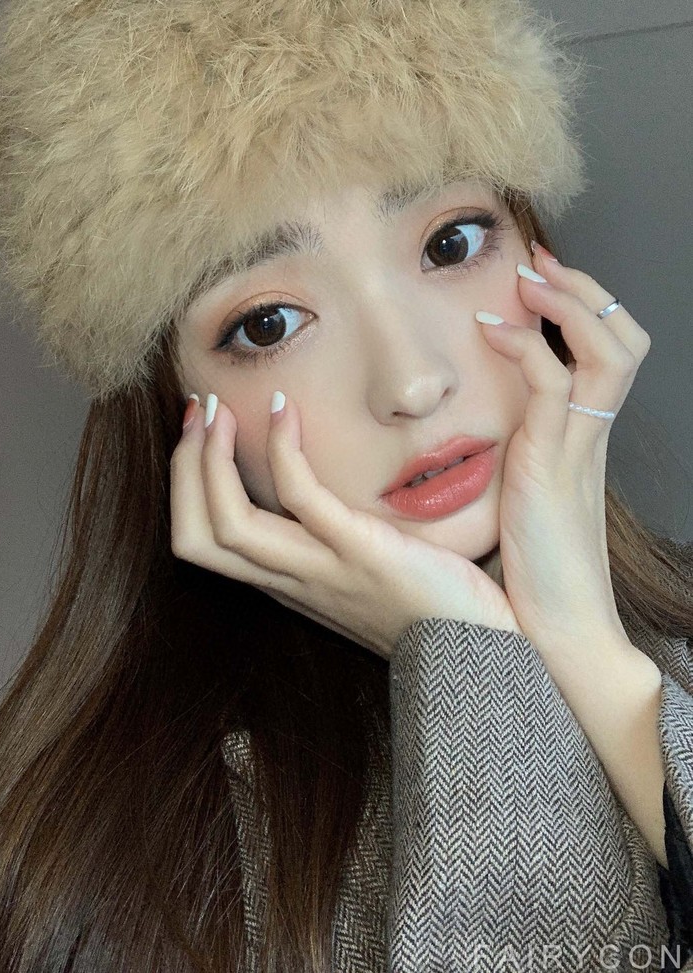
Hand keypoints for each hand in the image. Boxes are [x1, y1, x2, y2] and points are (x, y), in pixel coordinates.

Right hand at [170, 394, 520, 658]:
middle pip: (195, 537)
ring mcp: (322, 570)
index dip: (185, 485)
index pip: (202, 544)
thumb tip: (314, 492)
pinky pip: (300, 497)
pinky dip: (282, 448)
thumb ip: (330, 540)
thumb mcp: (363, 573)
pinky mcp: (361, 552)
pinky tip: (285, 409)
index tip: (199, 434)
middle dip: (182, 469)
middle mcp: (292, 582)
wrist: (483, 652)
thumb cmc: (432, 605)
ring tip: (219, 410)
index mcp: (288, 584)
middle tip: (195, 414)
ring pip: (228, 524)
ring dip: (210, 458)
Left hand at [477, 250, 651, 649]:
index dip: (583, 309)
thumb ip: (519, 459)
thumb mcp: (527, 500)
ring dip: (570, 303)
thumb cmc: (537, 573)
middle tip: (539, 261)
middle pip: (624, 339)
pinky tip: (489, 331)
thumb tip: (490, 431)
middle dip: (586, 290)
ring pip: (609, 352)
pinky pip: (557, 386)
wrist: (558, 631)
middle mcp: (593, 436)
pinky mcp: (554, 465)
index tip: (537, 280)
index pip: (608, 354)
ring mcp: (580, 448)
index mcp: (586, 441)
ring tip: (528, 277)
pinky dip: (528, 347)